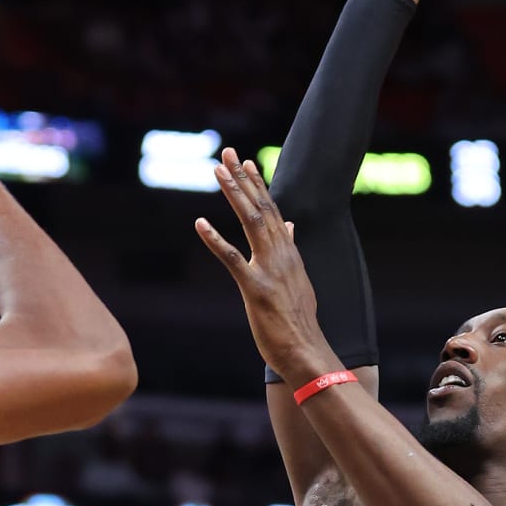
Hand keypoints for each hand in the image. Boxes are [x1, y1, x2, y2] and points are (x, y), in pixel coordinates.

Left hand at [195, 148, 333, 382]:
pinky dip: (215, 239)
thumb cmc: (298, 321)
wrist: (307, 352)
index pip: (272, 211)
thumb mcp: (299, 280)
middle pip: (260, 208)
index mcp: (289, 254)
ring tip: (218, 172)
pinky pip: (232, 259)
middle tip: (228, 154)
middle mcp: (282, 255)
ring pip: (250, 223)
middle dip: (243, 179)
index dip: (258, 185)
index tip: (247, 163)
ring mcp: (269, 270)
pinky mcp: (255, 289)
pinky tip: (199, 223)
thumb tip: (288, 225)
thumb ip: (291, 250)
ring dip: (233, 195)